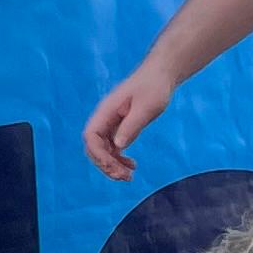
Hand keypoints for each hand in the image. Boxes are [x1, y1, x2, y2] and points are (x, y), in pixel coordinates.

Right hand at [82, 66, 173, 181]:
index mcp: (107, 110)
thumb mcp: (146, 107)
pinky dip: (119, 159)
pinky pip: (113, 147)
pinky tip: (132, 165)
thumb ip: (132, 125)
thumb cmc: (154, 87)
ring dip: (113, 165)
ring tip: (129, 176)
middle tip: (124, 177)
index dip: (98, 154)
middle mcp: (105, 118)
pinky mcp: (120, 126)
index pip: (91, 136)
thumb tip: (119, 146)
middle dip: (106, 164)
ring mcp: (111, 123)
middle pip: (94, 146)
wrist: (161, 75)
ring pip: (103, 150)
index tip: (113, 166)